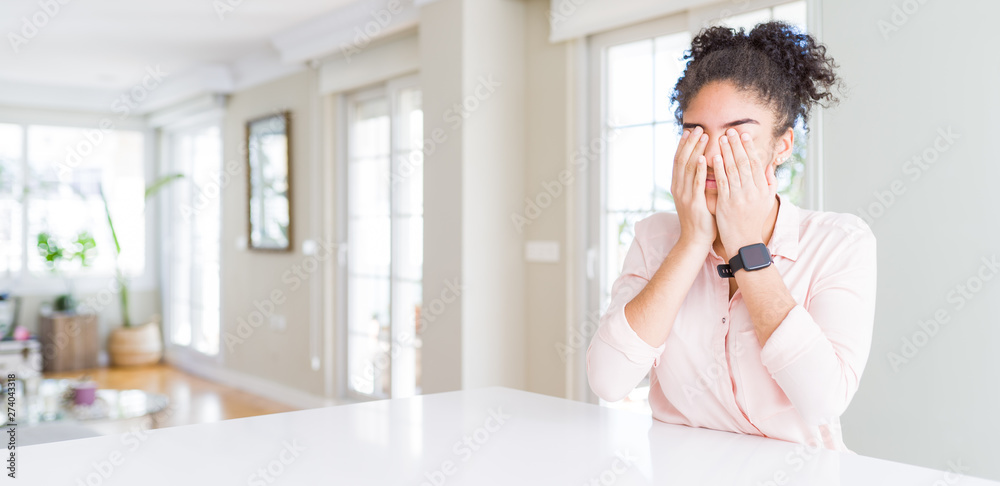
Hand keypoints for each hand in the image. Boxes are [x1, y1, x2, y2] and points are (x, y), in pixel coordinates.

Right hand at [670, 126, 715, 249]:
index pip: (678, 160)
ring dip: (695, 150)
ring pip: (688, 167)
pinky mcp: (693, 202)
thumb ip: (698, 182)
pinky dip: (699, 169)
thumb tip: (706, 166)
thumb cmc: (700, 218)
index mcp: (677, 185)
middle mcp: (678, 188)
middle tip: (697, 128)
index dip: (684, 145)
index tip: (690, 131)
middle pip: (682, 159)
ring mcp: (684, 195)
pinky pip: (696, 182)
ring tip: (703, 136)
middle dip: (690, 142)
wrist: (695, 239)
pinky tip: (703, 157)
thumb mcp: (696, 196)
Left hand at [713, 128, 777, 254]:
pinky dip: (718, 169)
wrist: (744, 241)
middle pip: (744, 163)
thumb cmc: (754, 220)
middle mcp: (752, 191)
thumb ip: (769, 182)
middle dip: (736, 145)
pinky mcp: (726, 204)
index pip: (756, 163)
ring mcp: (739, 197)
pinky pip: (722, 183)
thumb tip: (769, 165)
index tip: (743, 135)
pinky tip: (713, 157)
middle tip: (730, 131)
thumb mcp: (767, 201)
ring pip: (732, 170)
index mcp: (762, 189)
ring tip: (720, 139)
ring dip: (726, 153)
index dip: (749, 148)